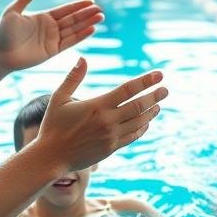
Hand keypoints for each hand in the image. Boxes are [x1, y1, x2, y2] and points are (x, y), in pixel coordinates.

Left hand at [0, 0, 103, 71]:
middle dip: (86, 14)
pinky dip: (81, 36)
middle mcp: (50, 27)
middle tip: (100, 9)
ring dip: (87, 24)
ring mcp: (52, 39)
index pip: (65, 10)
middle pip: (72, 19)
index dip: (78, 6)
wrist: (0, 54)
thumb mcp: (12, 12)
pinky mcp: (52, 51)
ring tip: (100, 17)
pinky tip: (91, 30)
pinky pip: (69, 42)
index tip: (91, 1)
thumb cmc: (3, 33)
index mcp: (43, 17)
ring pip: (74, 29)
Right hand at [35, 58, 166, 172]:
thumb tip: (83, 58)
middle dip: (154, 96)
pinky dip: (142, 128)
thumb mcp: (59, 99)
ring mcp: (111, 136)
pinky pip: (132, 136)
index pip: (128, 89)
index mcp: (97, 106)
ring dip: (151, 112)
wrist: (51, 157)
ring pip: (139, 122)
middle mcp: (108, 121)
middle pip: (139, 105)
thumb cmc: (53, 127)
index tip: (159, 75)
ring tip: (158, 105)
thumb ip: (73, 78)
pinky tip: (146, 122)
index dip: (145, 81)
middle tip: (165, 89)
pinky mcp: (111, 149)